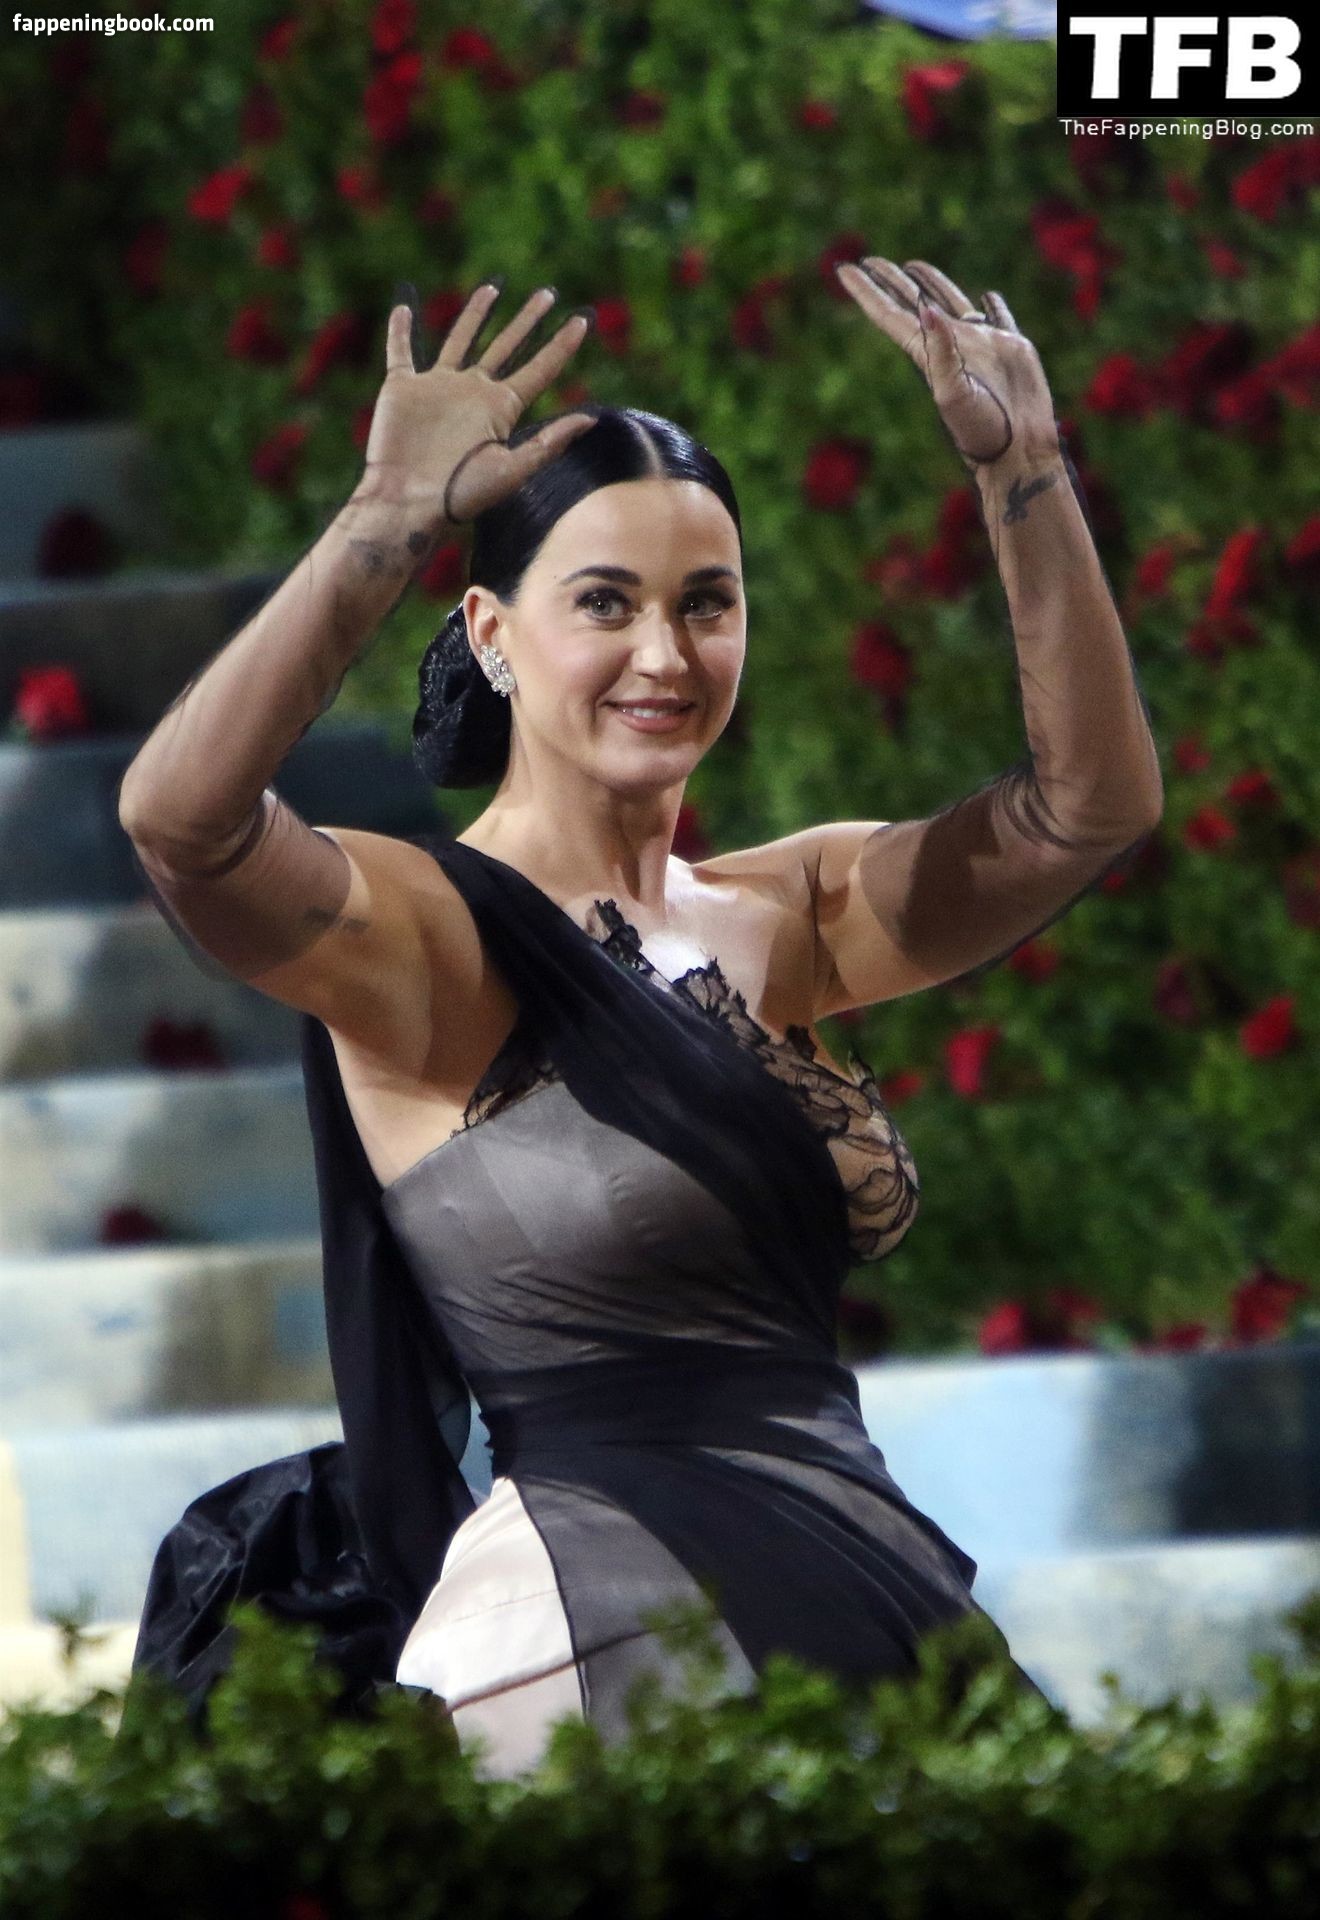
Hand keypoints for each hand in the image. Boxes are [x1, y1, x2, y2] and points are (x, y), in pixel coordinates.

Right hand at [356, 281, 596, 527]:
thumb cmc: (461, 495)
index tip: (581, 321)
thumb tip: (590, 418)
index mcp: (501, 409)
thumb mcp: (512, 470)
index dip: (561, 346)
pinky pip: (401, 352)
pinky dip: (400, 330)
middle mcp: (474, 393)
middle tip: (547, 293)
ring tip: (493, 288)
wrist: (407, 503)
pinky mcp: (404, 388)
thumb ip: (549, 442)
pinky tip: (405, 307)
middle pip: (507, 347)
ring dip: (477, 314)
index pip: (539, 369)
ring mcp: (439, 388)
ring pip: (461, 340)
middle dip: (528, 321)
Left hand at [835, 257, 1060, 471]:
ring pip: (948, 303)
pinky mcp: (1008, 347)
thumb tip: (927, 311)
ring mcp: (978, 344)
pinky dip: (991, 304)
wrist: (1019, 449)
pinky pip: (996, 317)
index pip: (889, 315)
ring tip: (913, 267)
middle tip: (870, 261)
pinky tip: (986, 297)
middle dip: (890, 281)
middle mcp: (949, 345)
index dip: (866, 292)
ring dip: (930, 285)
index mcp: (928, 354)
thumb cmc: (982, 430)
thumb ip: (941, 352)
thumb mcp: (955, 393)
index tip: (843, 270)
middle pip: (912, 304)